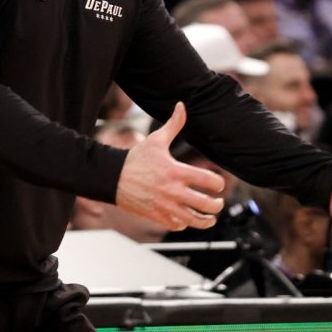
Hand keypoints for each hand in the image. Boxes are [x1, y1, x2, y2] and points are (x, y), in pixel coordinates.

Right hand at [115, 102, 224, 230]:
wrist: (112, 177)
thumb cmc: (135, 158)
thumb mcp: (156, 140)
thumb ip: (173, 124)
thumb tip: (181, 105)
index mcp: (176, 172)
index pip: (208, 181)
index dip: (219, 184)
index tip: (219, 184)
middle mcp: (173, 191)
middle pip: (205, 204)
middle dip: (216, 205)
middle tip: (218, 203)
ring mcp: (164, 206)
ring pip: (193, 220)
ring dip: (206, 221)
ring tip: (210, 218)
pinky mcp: (156, 216)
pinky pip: (176, 225)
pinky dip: (184, 224)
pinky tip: (186, 218)